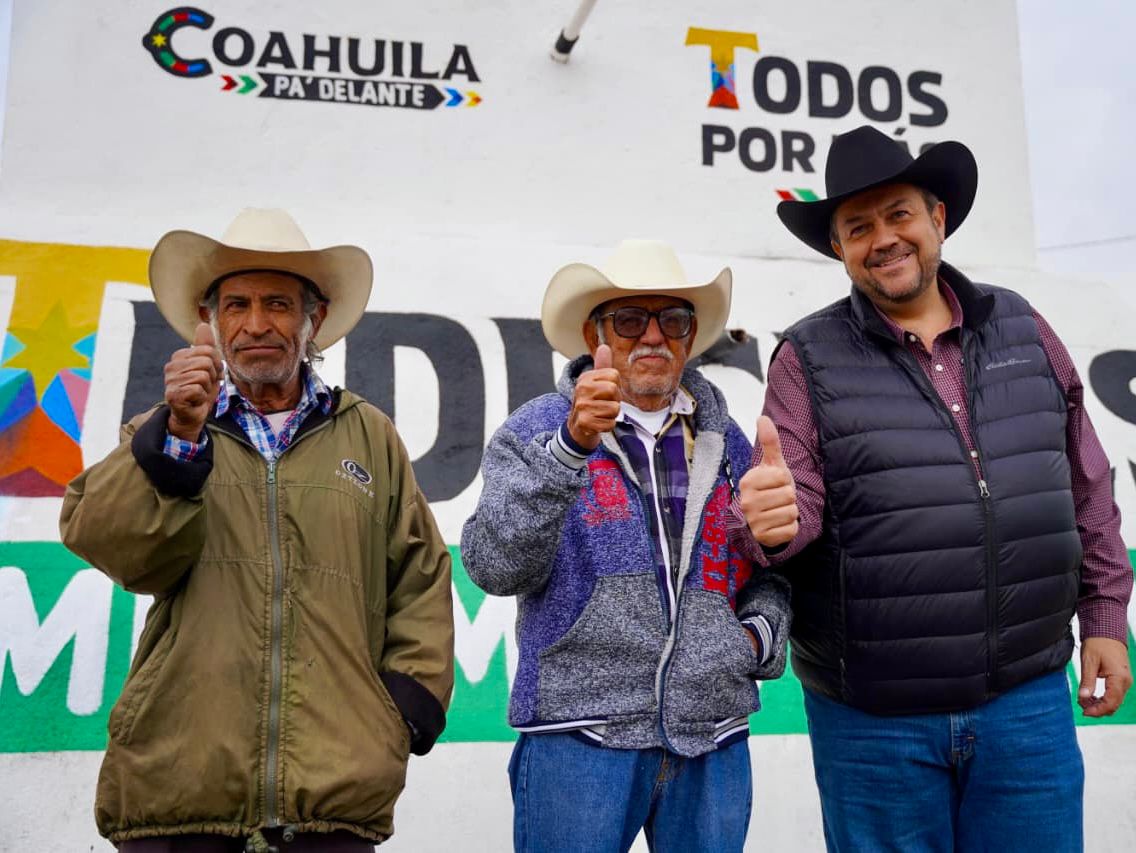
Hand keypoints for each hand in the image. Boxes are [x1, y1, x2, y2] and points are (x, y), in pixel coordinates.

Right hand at [165, 322, 221, 440]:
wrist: (192, 416)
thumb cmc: (200, 391)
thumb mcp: (208, 367)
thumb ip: (206, 346)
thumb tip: (204, 324)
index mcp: (179, 357)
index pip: (209, 351)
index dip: (216, 366)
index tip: (209, 376)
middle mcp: (171, 366)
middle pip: (207, 362)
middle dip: (212, 376)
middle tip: (204, 386)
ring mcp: (170, 380)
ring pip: (204, 376)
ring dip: (207, 388)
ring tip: (199, 393)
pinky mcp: (173, 394)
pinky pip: (199, 389)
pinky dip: (202, 397)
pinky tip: (194, 401)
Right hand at [567, 344, 621, 450]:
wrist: (577, 427)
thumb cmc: (591, 402)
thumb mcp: (595, 383)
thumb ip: (602, 366)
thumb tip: (605, 346)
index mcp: (585, 378)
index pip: (614, 375)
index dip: (615, 386)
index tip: (605, 393)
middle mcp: (581, 389)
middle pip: (615, 391)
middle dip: (615, 401)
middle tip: (604, 405)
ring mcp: (582, 406)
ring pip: (615, 409)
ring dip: (611, 415)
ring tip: (600, 414)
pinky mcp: (585, 422)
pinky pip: (610, 423)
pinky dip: (607, 426)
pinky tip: (597, 423)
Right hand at [739, 416, 798, 547]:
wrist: (761, 517)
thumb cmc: (769, 487)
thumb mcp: (771, 465)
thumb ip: (769, 442)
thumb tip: (762, 417)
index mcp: (747, 482)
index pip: (783, 477)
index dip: (785, 480)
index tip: (775, 484)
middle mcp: (746, 502)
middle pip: (789, 495)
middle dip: (788, 497)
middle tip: (777, 499)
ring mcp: (754, 522)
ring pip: (791, 513)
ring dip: (790, 512)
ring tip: (777, 511)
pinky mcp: (764, 538)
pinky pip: (791, 530)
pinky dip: (790, 528)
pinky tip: (778, 524)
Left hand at [1078, 637, 1132, 716]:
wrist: (1106, 632)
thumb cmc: (1098, 643)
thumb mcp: (1089, 662)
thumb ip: (1087, 681)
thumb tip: (1083, 697)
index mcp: (1119, 678)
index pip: (1111, 702)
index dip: (1098, 710)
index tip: (1084, 712)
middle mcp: (1125, 682)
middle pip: (1114, 705)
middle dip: (1098, 709)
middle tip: (1081, 706)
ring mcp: (1124, 681)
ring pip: (1114, 702)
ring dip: (1100, 704)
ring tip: (1083, 700)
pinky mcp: (1121, 680)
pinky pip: (1114, 695)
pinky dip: (1103, 699)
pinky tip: (1091, 696)